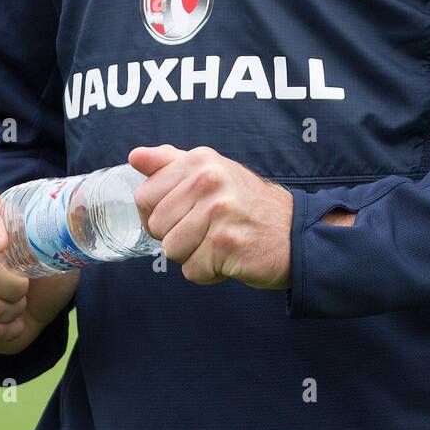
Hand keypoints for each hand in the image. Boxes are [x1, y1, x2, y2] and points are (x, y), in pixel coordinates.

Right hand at [0, 184, 79, 354]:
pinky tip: (7, 324)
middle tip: (26, 292)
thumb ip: (66, 232)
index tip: (3, 245)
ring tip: (18, 307)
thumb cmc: (49, 277)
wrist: (32, 313)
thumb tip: (82, 211)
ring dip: (9, 313)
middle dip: (14, 291)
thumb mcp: (65, 252)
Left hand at [129, 144, 293, 289]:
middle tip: (206, 230)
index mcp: (200, 160)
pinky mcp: (226, 244)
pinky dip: (209, 272)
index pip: (144, 196)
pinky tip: (229, 258)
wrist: (295, 232)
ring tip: (218, 243)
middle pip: (156, 226)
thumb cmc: (247, 205)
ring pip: (171, 250)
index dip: (157, 214)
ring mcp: (218, 212)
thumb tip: (134, 157)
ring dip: (193, 256)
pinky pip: (192, 270)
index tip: (182, 215)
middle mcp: (209, 180)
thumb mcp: (212, 171)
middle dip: (176, 237)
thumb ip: (170, 162)